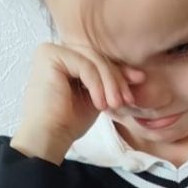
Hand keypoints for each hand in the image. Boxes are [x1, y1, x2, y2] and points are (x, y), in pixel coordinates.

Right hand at [12, 41, 145, 161]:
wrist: (48, 137)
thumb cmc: (68, 121)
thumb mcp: (97, 96)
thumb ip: (110, 81)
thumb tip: (139, 73)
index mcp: (66, 57)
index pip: (98, 58)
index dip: (119, 70)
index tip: (138, 82)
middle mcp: (56, 50)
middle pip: (97, 57)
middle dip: (117, 77)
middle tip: (128, 98)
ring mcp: (51, 50)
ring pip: (94, 60)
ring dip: (110, 83)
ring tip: (116, 105)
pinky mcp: (50, 56)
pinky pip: (85, 66)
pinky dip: (97, 86)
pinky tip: (100, 105)